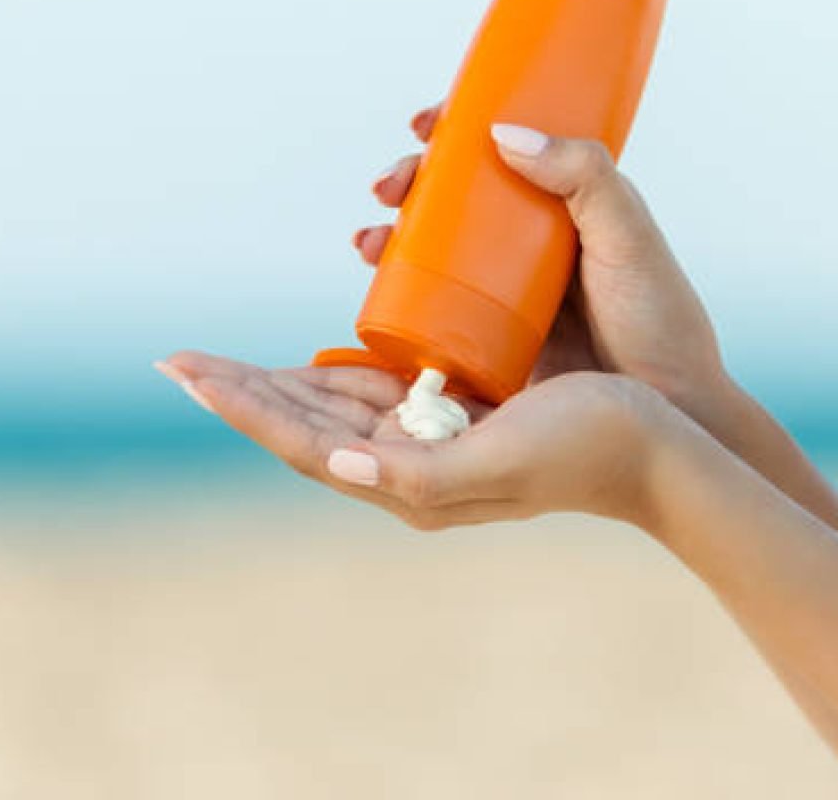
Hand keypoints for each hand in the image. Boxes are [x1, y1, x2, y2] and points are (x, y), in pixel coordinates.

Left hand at [155, 356, 663, 530]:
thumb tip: (335, 465)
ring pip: (330, 407)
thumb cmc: (586, 451)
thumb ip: (418, 476)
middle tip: (180, 362)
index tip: (183, 370)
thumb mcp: (502, 462)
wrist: (657, 449)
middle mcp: (407, 465)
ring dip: (275, 383)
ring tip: (222, 363)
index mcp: (409, 480)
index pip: (302, 441)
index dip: (241, 406)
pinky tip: (314, 358)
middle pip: (303, 423)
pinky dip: (332, 371)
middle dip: (242, 392)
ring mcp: (428, 439)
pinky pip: (374, 390)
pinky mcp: (454, 412)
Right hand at [357, 105, 725, 420]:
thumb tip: (503, 132)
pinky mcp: (489, 334)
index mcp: (566, 204)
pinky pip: (433, 300)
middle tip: (388, 189)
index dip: (457, 130)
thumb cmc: (656, 321)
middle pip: (456, 196)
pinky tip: (375, 283)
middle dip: (410, 183)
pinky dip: (397, 287)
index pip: (503, 151)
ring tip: (368, 242)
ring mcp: (505, 288)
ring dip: (391, 234)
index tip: (425, 123)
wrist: (664, 407)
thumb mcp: (627, 236)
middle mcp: (529, 242)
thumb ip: (584, 176)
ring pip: (436, 245)